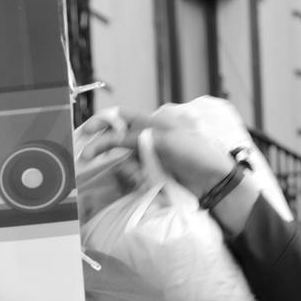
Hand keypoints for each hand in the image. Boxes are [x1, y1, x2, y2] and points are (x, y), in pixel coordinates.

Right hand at [76, 104, 232, 199]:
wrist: (214, 182)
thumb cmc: (196, 155)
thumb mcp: (165, 141)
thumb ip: (135, 137)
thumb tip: (112, 138)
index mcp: (154, 122)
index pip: (122, 117)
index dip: (102, 121)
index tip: (86, 131)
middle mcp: (150, 137)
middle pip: (119, 139)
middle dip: (104, 148)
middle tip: (87, 157)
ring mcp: (152, 157)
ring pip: (125, 160)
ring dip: (125, 168)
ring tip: (138, 176)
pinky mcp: (155, 175)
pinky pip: (135, 175)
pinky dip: (135, 179)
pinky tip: (144, 183)